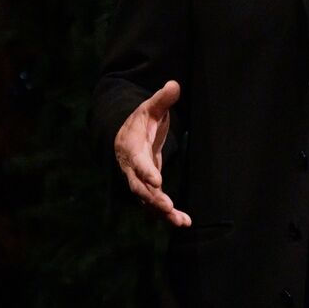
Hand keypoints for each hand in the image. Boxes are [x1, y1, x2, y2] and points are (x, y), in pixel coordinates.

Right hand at [113, 79, 190, 226]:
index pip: (137, 162)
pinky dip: (167, 214)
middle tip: (166, 206)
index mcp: (132, 148)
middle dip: (152, 198)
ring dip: (163, 212)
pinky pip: (155, 205)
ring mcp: (139, 181)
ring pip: (148, 201)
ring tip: (180, 221)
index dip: (146, 171)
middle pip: (139, 187)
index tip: (156, 181)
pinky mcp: (148, 189)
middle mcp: (133, 169)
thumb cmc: (140, 121)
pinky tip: (184, 222)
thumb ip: (162, 99)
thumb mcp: (150, 107)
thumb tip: (174, 85)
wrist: (125, 137)